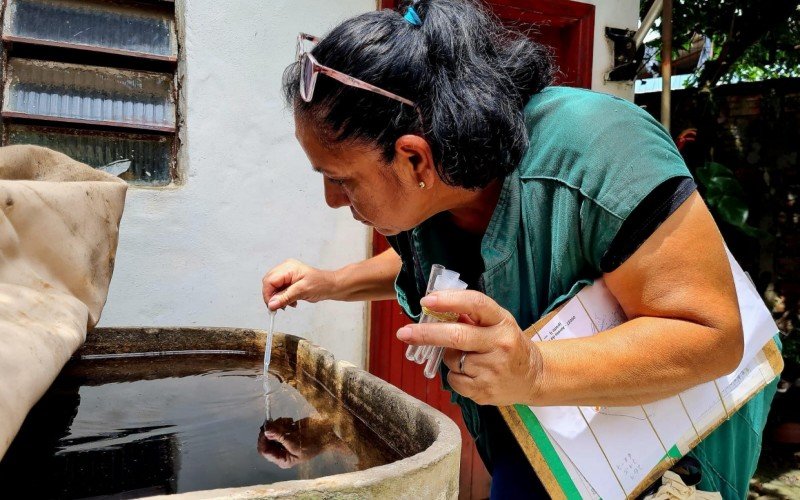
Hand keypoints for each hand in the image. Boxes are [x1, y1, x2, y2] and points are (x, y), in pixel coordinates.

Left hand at [257, 417, 343, 467]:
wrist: (326, 435)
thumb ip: (280, 437)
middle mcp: (280, 451)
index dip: (262, 440)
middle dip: (270, 430)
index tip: (265, 428)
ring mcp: (283, 441)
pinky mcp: (287, 432)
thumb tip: (266, 431)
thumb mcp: (296, 442)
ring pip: (271, 431)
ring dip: (277, 424)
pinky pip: (278, 426)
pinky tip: (290, 421)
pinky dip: (282, 421)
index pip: (264, 451)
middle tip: (274, 421)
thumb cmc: (312, 443)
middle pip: (266, 440)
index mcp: (282, 459)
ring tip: (288, 421)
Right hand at [262, 259, 336, 310]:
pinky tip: (292, 302)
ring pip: (274, 287)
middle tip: (278, 307)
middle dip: (272, 296)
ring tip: (289, 304)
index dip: (268, 294)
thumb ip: (285, 297)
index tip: (271, 306)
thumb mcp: (302, 291)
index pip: (269, 281)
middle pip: (269, 283)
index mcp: (288, 268)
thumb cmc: (321, 285)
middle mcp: (286, 269)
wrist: (332, 286)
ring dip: (279, 298)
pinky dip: (283, 297)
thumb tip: (272, 304)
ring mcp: (288, 274)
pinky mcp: (290, 280)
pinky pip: (280, 289)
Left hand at [396, 290, 542, 405]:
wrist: (533, 376)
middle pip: (457, 336)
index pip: (476, 304)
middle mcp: (500, 344)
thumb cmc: (508, 344)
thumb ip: (469, 315)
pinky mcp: (485, 391)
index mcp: (502, 321)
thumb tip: (434, 308)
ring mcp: (493, 369)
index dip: (449, 301)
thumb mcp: (496, 323)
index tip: (427, 301)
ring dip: (448, 357)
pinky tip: (472, 373)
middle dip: (426, 334)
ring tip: (467, 357)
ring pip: (452, 360)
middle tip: (403, 333)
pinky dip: (454, 375)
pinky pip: (454, 380)